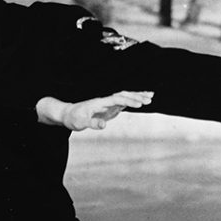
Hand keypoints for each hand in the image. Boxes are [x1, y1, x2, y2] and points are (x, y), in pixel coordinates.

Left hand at [36, 91, 152, 130]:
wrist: (69, 114)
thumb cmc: (74, 118)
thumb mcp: (81, 123)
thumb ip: (92, 124)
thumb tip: (104, 125)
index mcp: (99, 103)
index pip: (116, 99)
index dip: (128, 101)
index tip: (139, 104)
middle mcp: (105, 101)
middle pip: (123, 95)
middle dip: (136, 97)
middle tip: (150, 99)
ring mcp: (108, 104)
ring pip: (125, 97)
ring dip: (137, 96)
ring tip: (151, 96)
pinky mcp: (109, 108)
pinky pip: (123, 102)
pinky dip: (133, 101)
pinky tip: (141, 102)